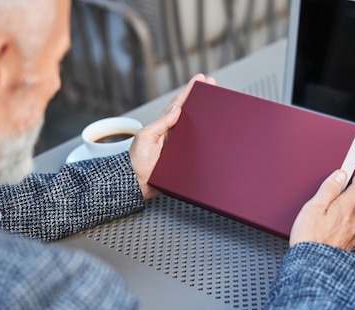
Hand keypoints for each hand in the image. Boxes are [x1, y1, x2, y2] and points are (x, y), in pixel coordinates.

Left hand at [129, 73, 215, 199]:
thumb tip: (177, 109)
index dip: (189, 91)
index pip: (178, 104)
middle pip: (190, 113)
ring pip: (196, 128)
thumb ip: (161, 123)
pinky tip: (216, 133)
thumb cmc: (136, 162)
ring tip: (218, 104)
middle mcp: (172, 134)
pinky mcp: (184, 159)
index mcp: (162, 126)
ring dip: (206, 117)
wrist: (137, 185)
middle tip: (213, 86)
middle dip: (201, 99)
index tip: (200, 80)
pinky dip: (206, 138)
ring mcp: (179, 146)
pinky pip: (198, 147)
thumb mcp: (146, 138)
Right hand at [289, 170, 354, 250]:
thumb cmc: (310, 239)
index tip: (354, 171)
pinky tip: (322, 234)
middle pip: (352, 204)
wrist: (312, 268)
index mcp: (346, 208)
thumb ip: (329, 189)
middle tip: (326, 199)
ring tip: (319, 220)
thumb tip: (340, 175)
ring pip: (346, 220)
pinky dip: (335, 230)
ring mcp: (351, 236)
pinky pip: (343, 233)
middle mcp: (353, 222)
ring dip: (337, 217)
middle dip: (341, 200)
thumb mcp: (314, 207)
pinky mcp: (346, 248)